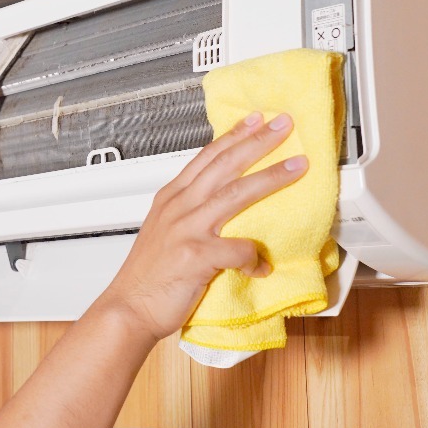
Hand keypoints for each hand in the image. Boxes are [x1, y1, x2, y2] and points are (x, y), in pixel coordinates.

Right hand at [106, 112, 307, 340]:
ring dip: (269, 177)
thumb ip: (190, 213)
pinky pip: (237, 250)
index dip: (233, 136)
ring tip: (297, 166)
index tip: (255, 119)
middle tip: (283, 125)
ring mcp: (186, 230)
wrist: (129, 307)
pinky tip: (261, 266)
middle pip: (224, 165)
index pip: (206, 157)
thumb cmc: (148, 275)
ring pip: (235, 194)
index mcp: (171, 198)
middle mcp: (179, 208)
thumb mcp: (164, 231)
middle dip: (257, 142)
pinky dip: (254, 257)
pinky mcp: (196, 256)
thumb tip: (222, 205)